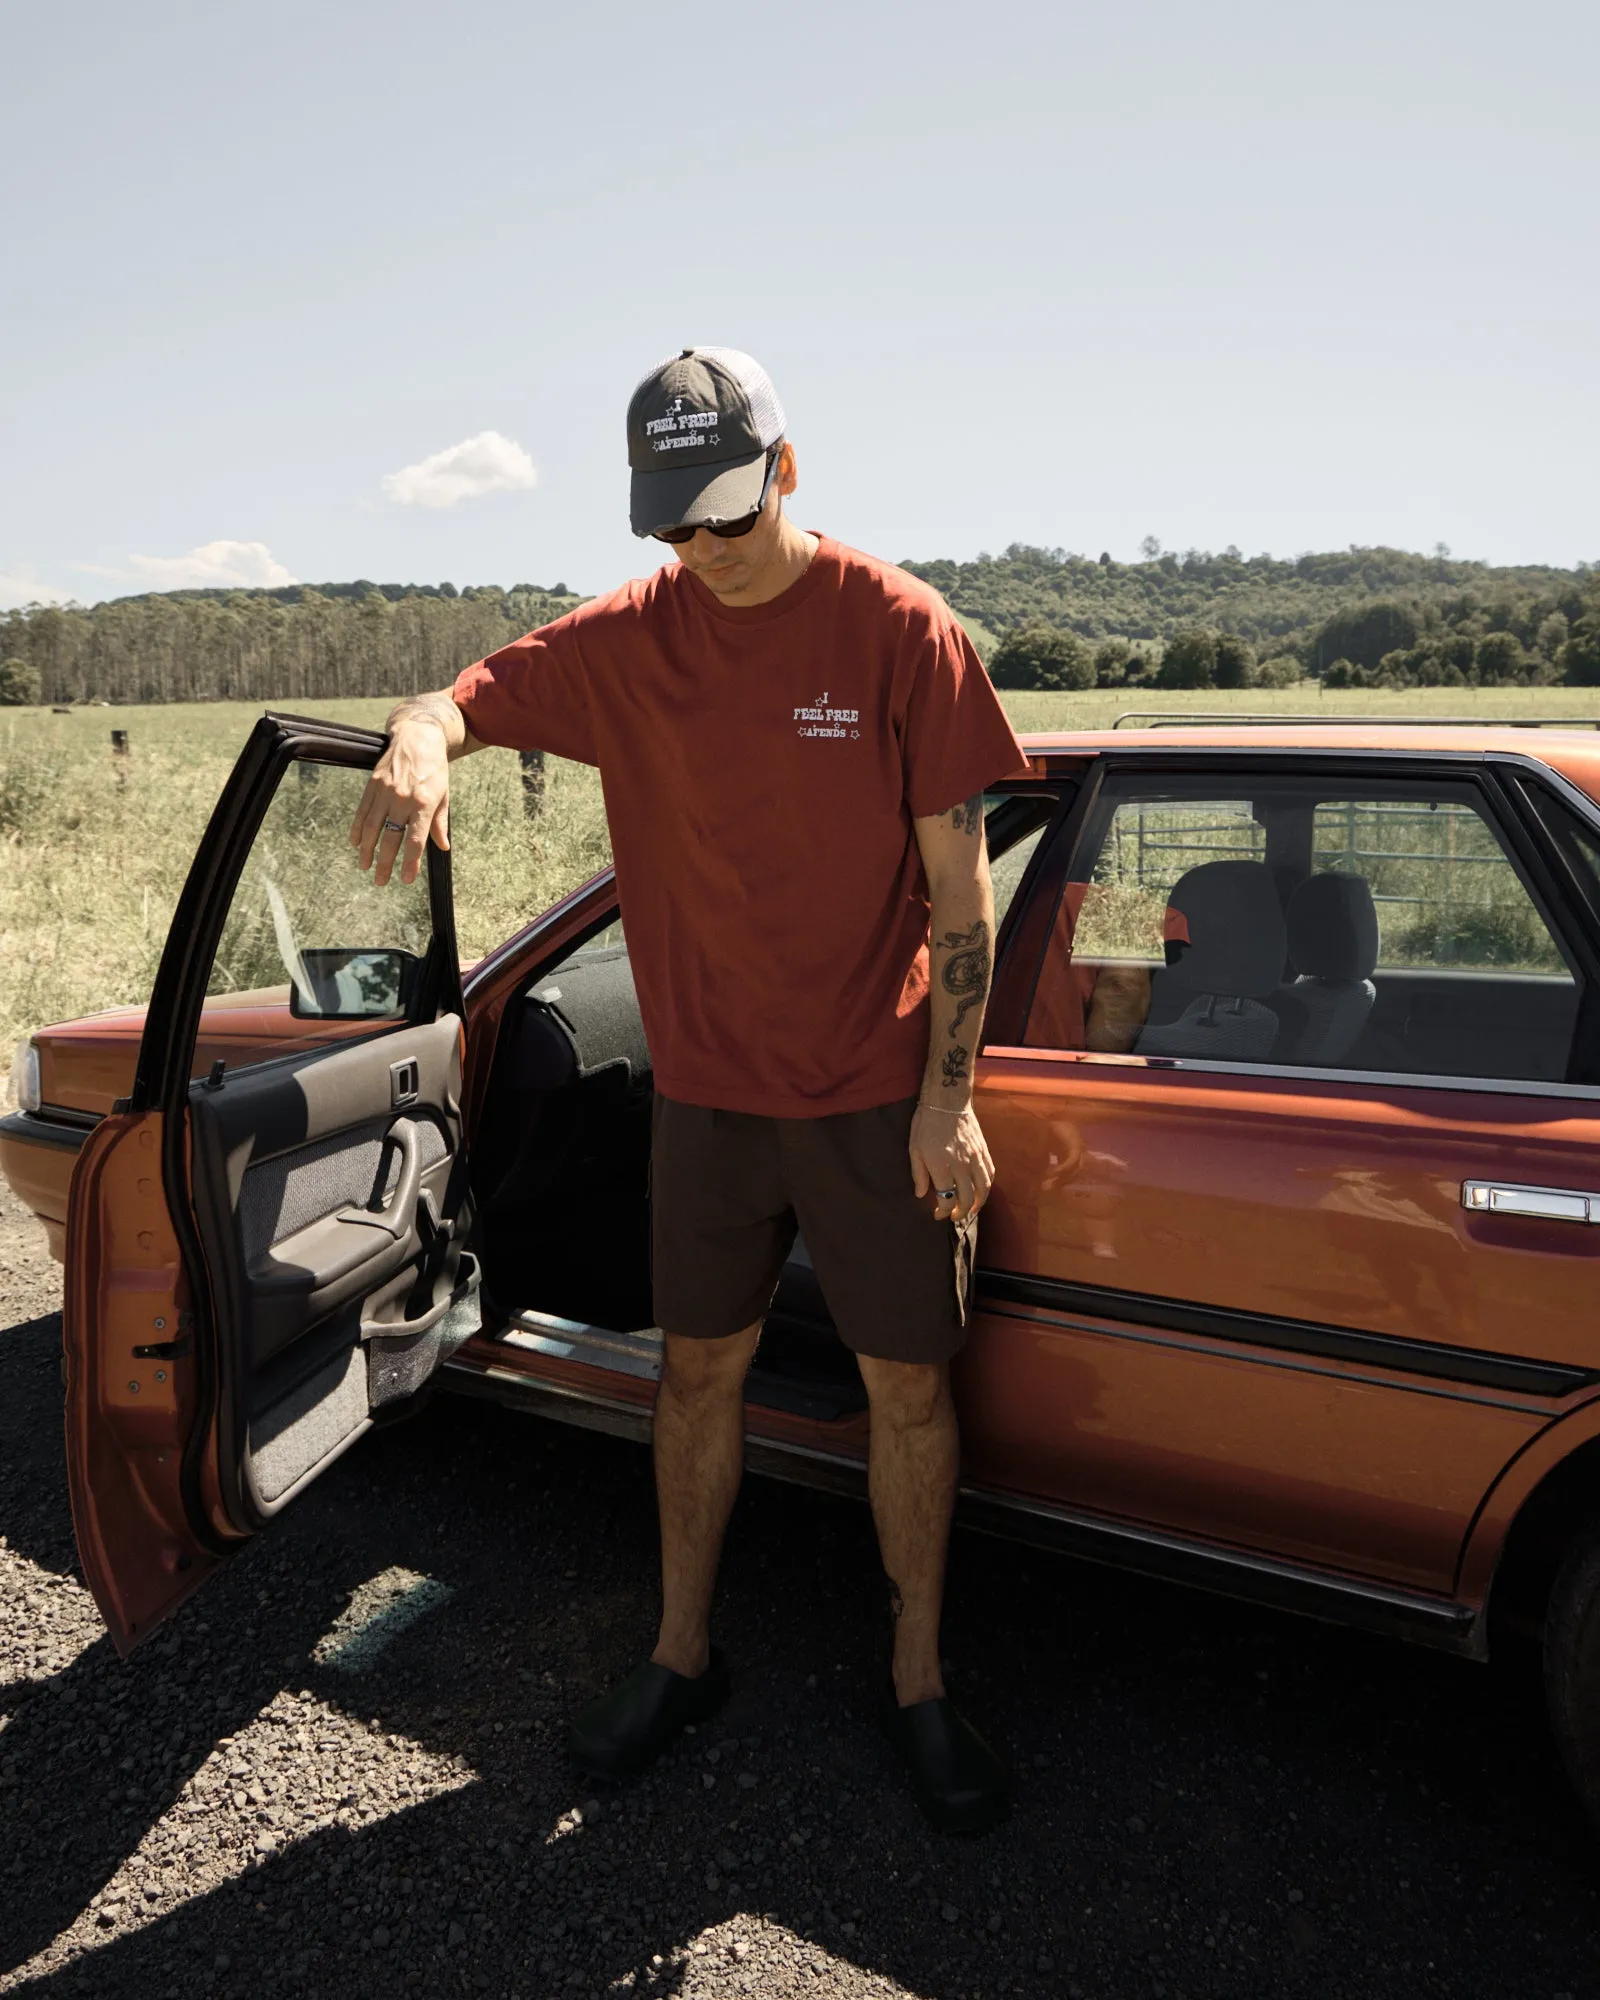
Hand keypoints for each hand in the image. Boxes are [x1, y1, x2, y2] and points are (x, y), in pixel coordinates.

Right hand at [350, 714, 452, 886]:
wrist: (417, 738)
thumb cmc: (434, 769)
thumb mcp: (444, 795)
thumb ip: (439, 823)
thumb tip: (442, 847)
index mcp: (424, 803)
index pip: (415, 840)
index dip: (409, 862)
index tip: (405, 879)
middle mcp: (402, 799)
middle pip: (391, 838)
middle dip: (385, 863)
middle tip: (381, 881)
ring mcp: (385, 792)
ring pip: (372, 827)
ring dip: (366, 850)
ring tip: (365, 866)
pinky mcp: (373, 785)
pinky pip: (362, 811)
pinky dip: (357, 829)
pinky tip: (355, 843)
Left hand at [909, 1102, 994, 1222]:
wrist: (947, 1100)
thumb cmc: (926, 1124)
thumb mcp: (914, 1149)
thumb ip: (918, 1174)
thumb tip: (921, 1195)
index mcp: (941, 1165)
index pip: (946, 1198)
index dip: (943, 1211)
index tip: (938, 1215)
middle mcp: (961, 1164)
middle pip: (967, 1198)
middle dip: (960, 1213)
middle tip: (953, 1217)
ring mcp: (975, 1157)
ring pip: (983, 1189)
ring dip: (978, 1204)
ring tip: (970, 1210)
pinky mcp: (983, 1151)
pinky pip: (990, 1174)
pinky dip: (987, 1187)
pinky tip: (981, 1192)